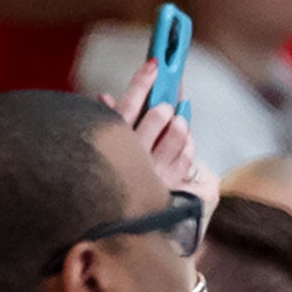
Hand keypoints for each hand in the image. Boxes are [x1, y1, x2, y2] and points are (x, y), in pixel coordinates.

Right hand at [102, 60, 216, 215]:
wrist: (115, 227)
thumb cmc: (107, 177)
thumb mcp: (102, 148)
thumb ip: (107, 122)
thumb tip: (106, 97)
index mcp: (112, 143)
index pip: (127, 104)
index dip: (142, 81)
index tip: (154, 64)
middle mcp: (133, 157)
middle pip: (157, 116)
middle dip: (165, 105)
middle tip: (165, 105)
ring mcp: (153, 172)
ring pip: (178, 134)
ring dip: (180, 124)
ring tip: (177, 122)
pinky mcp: (170, 185)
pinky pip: (188, 155)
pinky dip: (188, 145)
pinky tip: (183, 143)